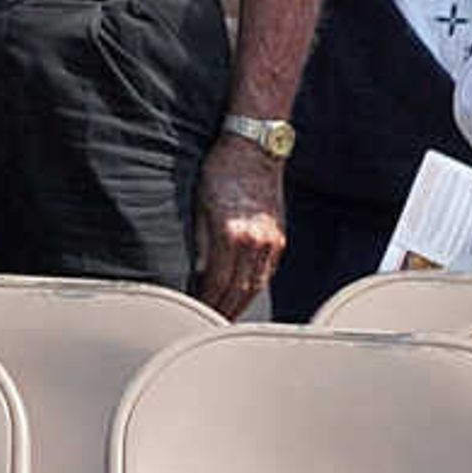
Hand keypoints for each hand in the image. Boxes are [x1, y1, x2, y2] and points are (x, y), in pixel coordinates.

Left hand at [193, 138, 285, 317]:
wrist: (254, 147)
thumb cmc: (221, 169)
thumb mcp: (199, 203)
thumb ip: (200, 241)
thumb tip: (196, 273)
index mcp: (232, 233)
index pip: (218, 283)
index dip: (205, 302)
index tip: (193, 313)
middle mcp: (256, 241)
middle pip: (239, 290)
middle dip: (222, 310)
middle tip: (205, 325)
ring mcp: (271, 240)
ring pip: (255, 285)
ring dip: (238, 304)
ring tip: (222, 316)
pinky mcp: (278, 236)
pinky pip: (266, 271)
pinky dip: (252, 287)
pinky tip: (242, 294)